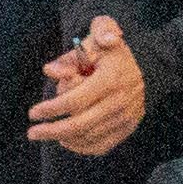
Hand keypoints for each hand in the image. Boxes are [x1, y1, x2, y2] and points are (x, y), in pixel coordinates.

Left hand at [29, 13, 149, 155]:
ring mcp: (126, 117)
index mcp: (110, 79)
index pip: (75, 100)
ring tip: (46, 134)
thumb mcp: (99, 35)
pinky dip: (84, 148)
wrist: (150, 66)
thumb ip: (73, 51)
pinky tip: (67, 142)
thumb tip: (50, 71)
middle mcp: (119, 102)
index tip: (32, 113)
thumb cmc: (113, 51)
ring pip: (90, 136)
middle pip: (80, 124)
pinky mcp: (129, 127)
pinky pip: (104, 144)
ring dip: (65, 138)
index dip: (52, 109)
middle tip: (32, 133)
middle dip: (52, 131)